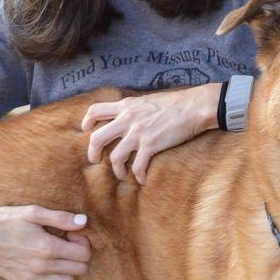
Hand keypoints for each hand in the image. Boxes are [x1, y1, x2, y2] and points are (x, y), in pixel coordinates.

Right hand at [0, 205, 92, 279]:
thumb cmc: (5, 220)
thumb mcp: (33, 212)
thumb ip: (61, 218)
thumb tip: (84, 222)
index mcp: (47, 248)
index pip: (84, 255)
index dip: (82, 243)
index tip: (70, 235)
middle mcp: (42, 267)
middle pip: (80, 270)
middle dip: (77, 256)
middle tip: (64, 244)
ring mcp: (32, 279)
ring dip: (67, 271)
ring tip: (56, 257)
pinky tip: (45, 268)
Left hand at [81, 84, 218, 183]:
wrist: (193, 107)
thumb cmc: (175, 103)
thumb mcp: (147, 101)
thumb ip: (134, 109)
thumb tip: (129, 116)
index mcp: (126, 106)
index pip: (95, 110)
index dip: (87, 121)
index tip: (86, 130)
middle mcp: (127, 119)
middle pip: (97, 138)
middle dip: (93, 153)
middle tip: (96, 161)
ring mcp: (138, 133)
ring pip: (115, 157)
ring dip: (116, 170)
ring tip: (122, 174)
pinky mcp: (151, 145)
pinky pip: (138, 166)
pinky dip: (138, 175)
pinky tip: (142, 179)